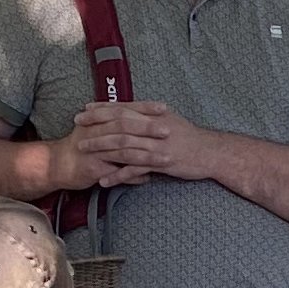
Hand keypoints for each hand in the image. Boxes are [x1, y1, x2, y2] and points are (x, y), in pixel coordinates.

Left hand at [73, 99, 208, 186]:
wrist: (211, 153)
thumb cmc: (191, 138)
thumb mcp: (170, 121)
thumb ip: (150, 116)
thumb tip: (134, 113)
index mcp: (154, 115)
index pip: (123, 108)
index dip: (102, 108)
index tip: (85, 109)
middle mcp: (153, 127)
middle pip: (118, 123)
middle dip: (96, 124)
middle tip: (77, 126)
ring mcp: (156, 145)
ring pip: (123, 145)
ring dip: (101, 148)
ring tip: (83, 151)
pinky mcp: (160, 162)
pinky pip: (134, 169)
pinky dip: (117, 174)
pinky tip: (104, 180)